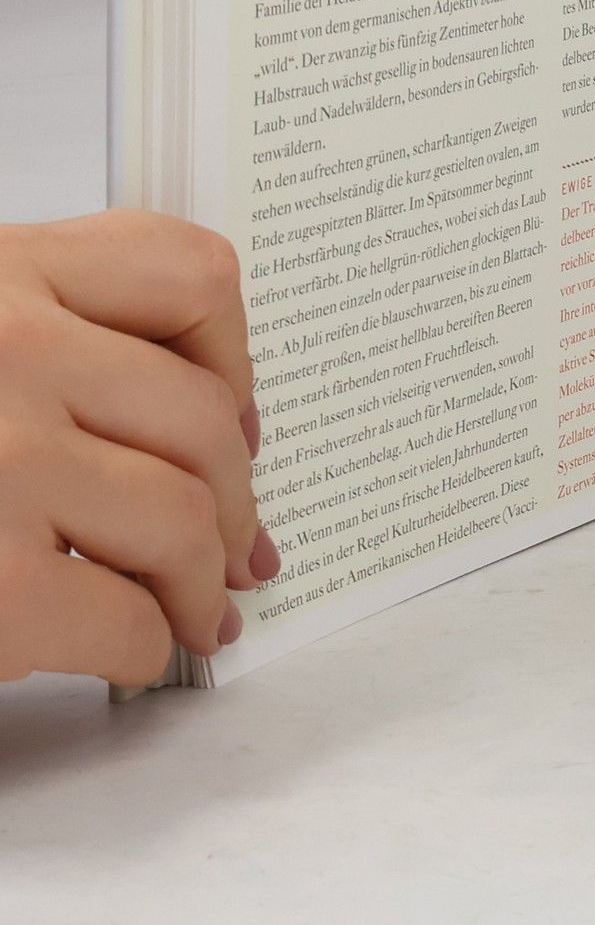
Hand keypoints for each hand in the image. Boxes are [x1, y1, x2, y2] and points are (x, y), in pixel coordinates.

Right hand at [0, 210, 275, 685]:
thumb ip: (30, 338)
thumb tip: (179, 423)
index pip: (185, 272)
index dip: (232, 358)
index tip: (237, 414)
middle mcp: (11, 349)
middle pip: (203, 416)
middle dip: (237, 498)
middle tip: (241, 545)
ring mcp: (1, 463)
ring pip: (184, 517)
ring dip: (205, 582)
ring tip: (199, 612)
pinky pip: (124, 615)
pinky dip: (144, 644)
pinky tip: (128, 651)